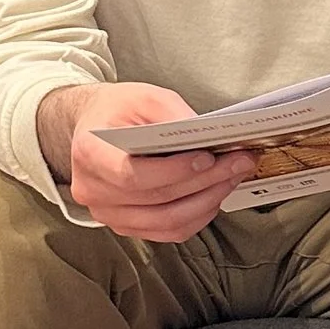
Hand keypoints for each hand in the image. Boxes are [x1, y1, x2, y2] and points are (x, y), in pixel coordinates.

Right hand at [42, 81, 256, 242]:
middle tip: (239, 162)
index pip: (131, 174)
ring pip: (166, 221)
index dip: (173, 171)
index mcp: (90, 153)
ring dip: (208, 200)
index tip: (207, 157)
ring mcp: (107, 213)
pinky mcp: (125, 225)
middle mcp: (92, 189)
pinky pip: (168, 231)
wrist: (95, 126)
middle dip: (206, 180)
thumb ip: (172, 113)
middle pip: (157, 198)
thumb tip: (206, 136)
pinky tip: (214, 195)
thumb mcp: (144, 97)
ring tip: (232, 177)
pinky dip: (197, 216)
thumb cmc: (118, 110)